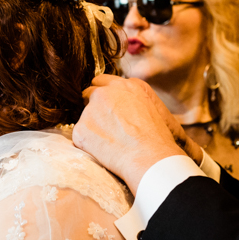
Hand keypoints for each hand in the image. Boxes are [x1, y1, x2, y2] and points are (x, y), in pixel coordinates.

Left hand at [73, 76, 191, 192]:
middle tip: (104, 125)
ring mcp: (91, 110)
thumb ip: (136, 100)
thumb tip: (130, 106)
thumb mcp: (155, 108)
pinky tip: (105, 151)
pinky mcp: (81, 128)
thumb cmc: (158, 139)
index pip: (102, 81)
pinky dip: (88, 144)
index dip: (104, 95)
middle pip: (89, 94)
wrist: (149, 158)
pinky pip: (80, 136)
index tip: (107, 106)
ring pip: (85, 117)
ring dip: (92, 127)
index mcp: (126, 85)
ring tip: (111, 143)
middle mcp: (105, 92)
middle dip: (93, 107)